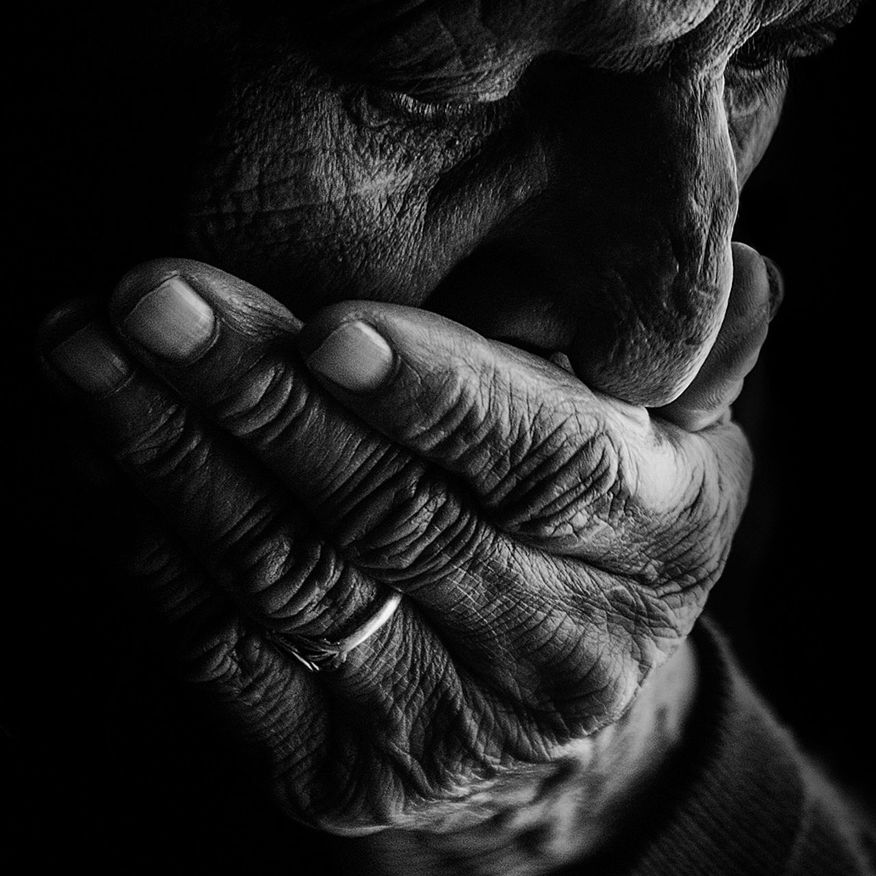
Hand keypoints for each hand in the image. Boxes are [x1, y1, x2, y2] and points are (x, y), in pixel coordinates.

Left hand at [37, 245, 771, 846]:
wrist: (551, 708)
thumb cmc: (603, 535)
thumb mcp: (674, 445)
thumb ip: (697, 364)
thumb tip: (745, 271)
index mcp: (654, 546)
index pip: (546, 462)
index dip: (439, 396)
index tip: (327, 324)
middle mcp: (556, 654)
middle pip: (389, 515)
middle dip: (260, 399)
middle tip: (156, 298)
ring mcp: (437, 727)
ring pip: (286, 580)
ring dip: (172, 458)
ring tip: (85, 351)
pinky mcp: (334, 773)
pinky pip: (219, 651)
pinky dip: (145, 543)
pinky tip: (86, 453)